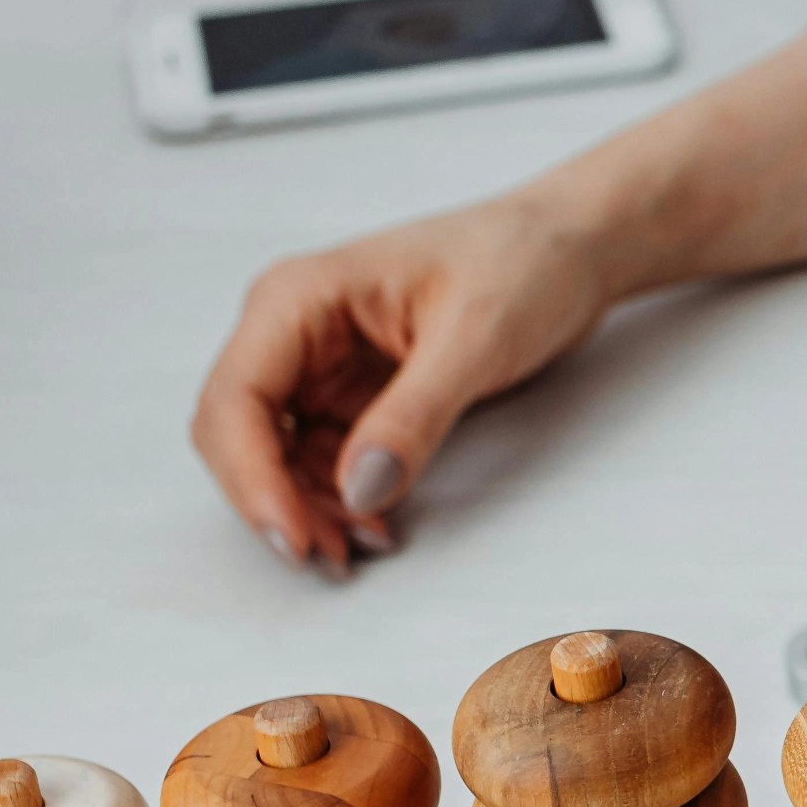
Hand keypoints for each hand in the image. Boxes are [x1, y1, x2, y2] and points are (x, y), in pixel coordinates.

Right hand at [191, 194, 611, 574]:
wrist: (570, 249)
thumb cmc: (523, 260)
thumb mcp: (474, 339)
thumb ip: (414, 416)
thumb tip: (360, 489)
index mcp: (298, 297)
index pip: (236, 400)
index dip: (251, 477)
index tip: (294, 534)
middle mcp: (295, 331)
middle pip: (242, 436)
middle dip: (277, 501)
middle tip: (329, 557)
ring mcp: (321, 365)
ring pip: (278, 457)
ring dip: (310, 508)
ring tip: (363, 545)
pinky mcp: (353, 394)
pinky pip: (323, 459)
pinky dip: (341, 498)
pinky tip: (378, 522)